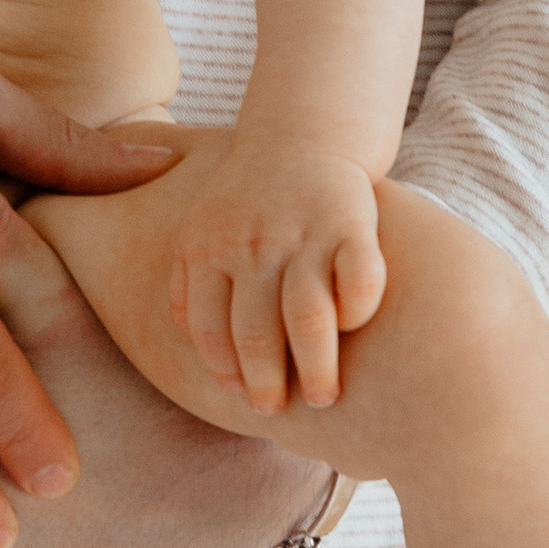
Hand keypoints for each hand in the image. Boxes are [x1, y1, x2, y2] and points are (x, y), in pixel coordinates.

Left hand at [166, 141, 383, 412]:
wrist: (301, 136)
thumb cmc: (247, 198)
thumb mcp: (201, 229)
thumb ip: (188, 284)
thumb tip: (187, 343)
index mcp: (208, 247)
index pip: (210, 328)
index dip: (225, 371)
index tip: (242, 397)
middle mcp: (253, 242)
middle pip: (257, 333)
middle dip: (267, 384)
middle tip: (279, 410)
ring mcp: (303, 233)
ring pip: (308, 318)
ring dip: (315, 367)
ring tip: (322, 398)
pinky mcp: (352, 223)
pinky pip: (361, 281)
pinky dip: (359, 312)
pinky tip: (355, 330)